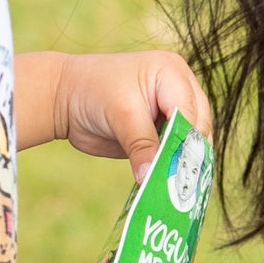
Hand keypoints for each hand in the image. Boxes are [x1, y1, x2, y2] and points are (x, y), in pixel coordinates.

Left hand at [47, 48, 210, 174]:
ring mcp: (172, 110)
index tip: (177, 170)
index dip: (185, 140)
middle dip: (188, 154)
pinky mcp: (163, 130)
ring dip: (184, 163)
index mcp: (172, 73)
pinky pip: (175, 151)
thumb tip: (150, 178)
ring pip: (191, 141)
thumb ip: (141, 145)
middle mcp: (179, 89)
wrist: (66, 97)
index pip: (190, 111)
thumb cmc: (92, 92)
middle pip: (197, 127)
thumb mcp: (120, 115)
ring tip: (175, 189)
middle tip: (179, 184)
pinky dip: (173, 166)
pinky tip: (168, 183)